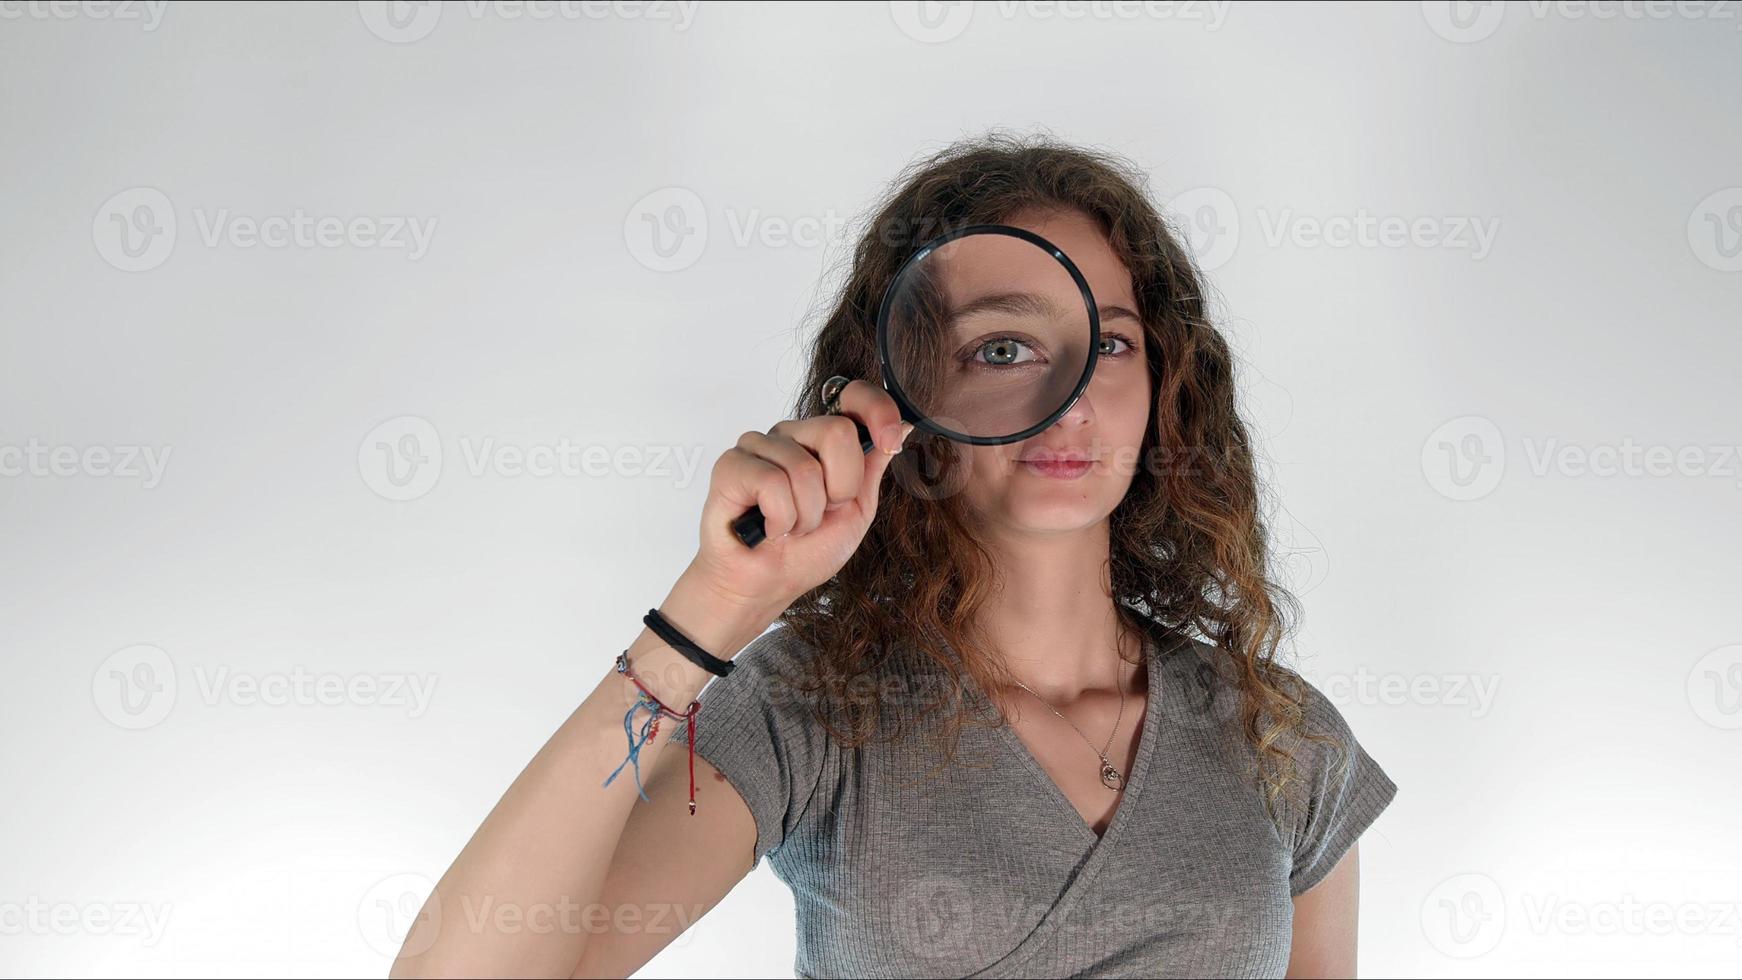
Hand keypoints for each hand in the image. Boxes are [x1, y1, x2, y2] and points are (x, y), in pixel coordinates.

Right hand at [687, 380, 912, 628]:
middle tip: (819, 513)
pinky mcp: (732, 464)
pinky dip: (780, 519)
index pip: (854, 397)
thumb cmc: (805, 552)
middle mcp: (791, 435)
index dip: (878, 410)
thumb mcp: (856, 510)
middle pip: (837, 431)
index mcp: (822, 441)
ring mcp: (759, 446)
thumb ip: (873, 466)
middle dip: (839, 488)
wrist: (765, 586)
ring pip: (805, 467)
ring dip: (806, 515)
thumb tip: (904, 426)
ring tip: (789, 527)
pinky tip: (768, 528)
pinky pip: (772, 483)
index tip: (891, 439)